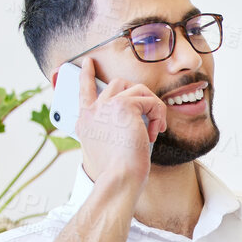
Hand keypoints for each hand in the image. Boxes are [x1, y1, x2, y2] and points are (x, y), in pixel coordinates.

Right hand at [73, 60, 167, 191]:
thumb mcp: (108, 148)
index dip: (86, 75)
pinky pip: (149, 100)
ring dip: (152, 107)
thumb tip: (136, 118)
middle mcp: (93, 110)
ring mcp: (106, 105)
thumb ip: (112, 129)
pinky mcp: (124, 105)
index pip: (84, 91)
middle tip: (150, 115)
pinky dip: (158, 115)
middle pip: (117, 84)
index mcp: (86, 121)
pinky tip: (154, 132)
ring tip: (154, 128)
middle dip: (138, 95)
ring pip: (137, 89)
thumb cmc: (117, 171)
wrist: (119, 178)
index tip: (88, 63)